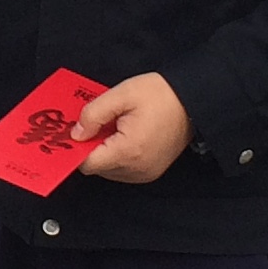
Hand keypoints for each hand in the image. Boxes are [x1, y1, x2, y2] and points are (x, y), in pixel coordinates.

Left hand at [73, 73, 191, 182]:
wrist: (194, 102)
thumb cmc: (161, 95)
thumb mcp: (122, 94)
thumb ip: (94, 114)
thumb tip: (76, 133)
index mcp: (128, 151)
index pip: (87, 163)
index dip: (76, 147)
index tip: (73, 132)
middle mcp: (137, 169)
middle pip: (97, 167)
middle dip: (91, 146)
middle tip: (95, 123)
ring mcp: (145, 173)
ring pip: (108, 170)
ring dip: (104, 151)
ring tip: (114, 127)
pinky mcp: (151, 172)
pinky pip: (123, 170)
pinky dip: (117, 155)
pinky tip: (123, 135)